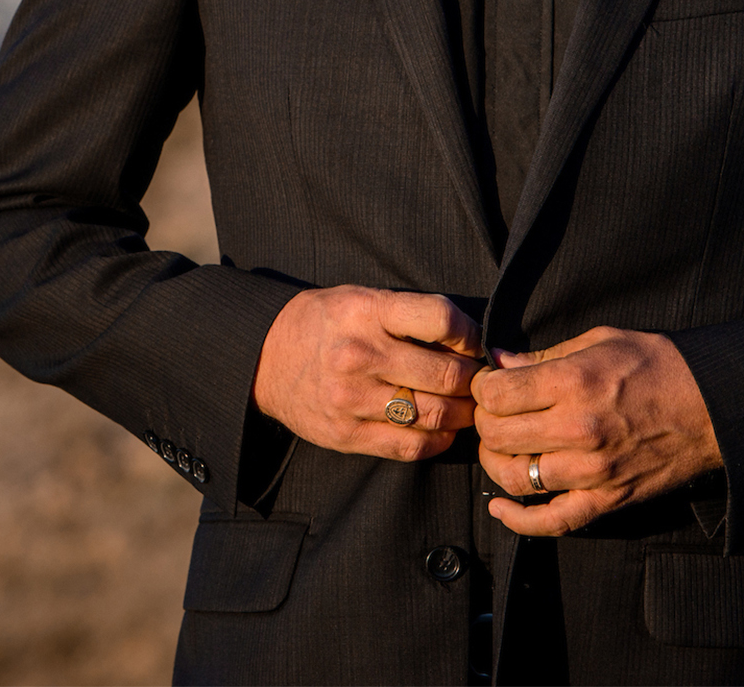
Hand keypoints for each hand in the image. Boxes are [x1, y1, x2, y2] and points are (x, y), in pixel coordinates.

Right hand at [253, 287, 484, 461]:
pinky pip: (410, 445)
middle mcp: (357, 354)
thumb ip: (407, 315)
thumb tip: (469, 342)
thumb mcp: (359, 299)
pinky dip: (438, 440)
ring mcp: (350, 398)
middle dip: (474, 380)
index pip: (440, 319)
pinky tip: (442, 429)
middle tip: (479, 381)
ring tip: (465, 406)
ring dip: (462, 414)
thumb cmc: (323, 323)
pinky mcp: (346, 434)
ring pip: (434, 414)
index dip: (470, 334)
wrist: (264, 358)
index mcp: (364, 311)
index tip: (473, 344)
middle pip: (445, 375)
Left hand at [471, 327, 720, 534]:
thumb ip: (544, 355)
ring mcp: (593, 471)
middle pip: (497, 435)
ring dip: (496, 463)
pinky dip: (519, 521)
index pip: (496, 394)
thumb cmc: (658, 366)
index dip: (483, 388)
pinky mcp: (608, 500)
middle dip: (484, 422)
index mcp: (573, 383)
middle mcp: (578, 429)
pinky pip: (553, 521)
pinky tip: (501, 509)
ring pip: (516, 478)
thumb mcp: (599, 341)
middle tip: (495, 413)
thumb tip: (499, 363)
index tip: (490, 385)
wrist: (714, 406)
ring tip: (502, 448)